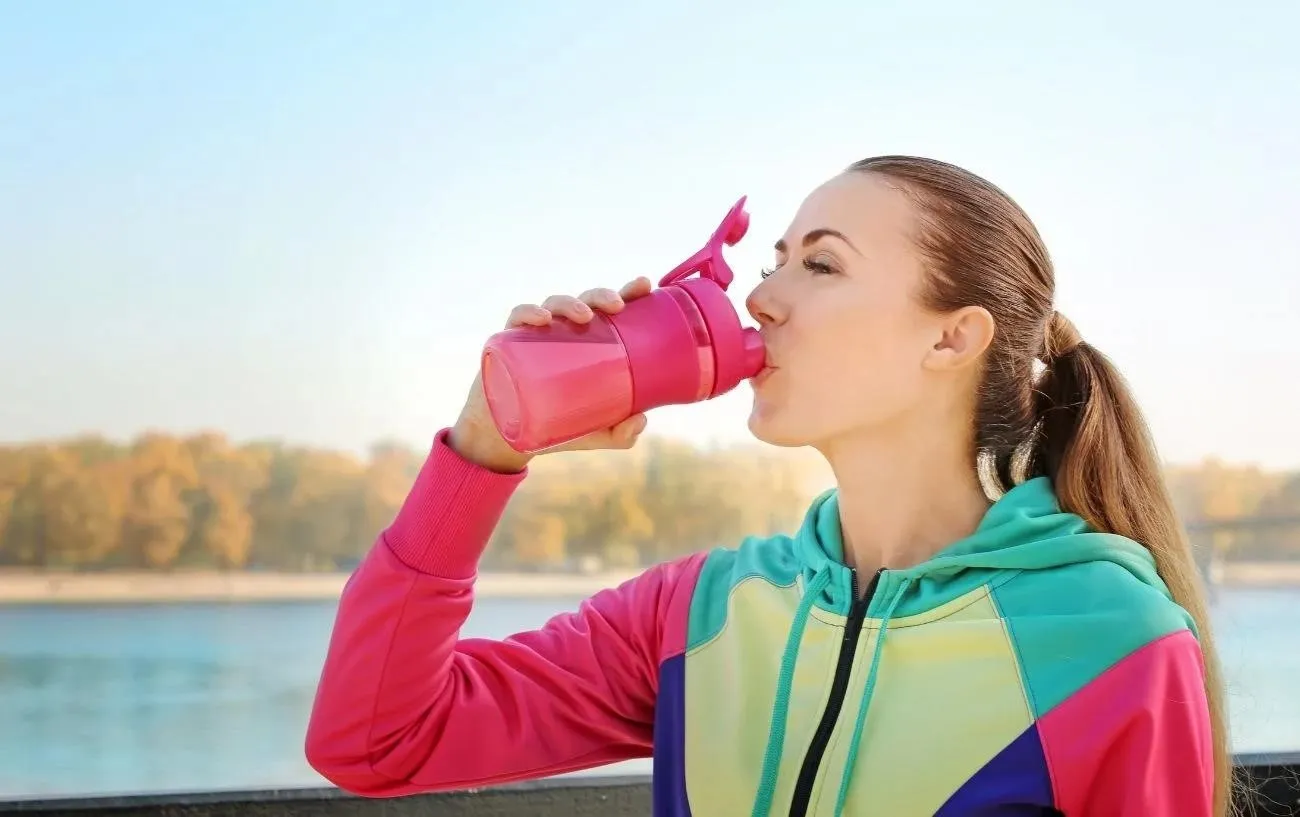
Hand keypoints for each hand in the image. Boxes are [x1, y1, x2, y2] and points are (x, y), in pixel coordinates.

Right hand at [450, 277, 654, 472]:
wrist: (506, 438)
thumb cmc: (555, 427)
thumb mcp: (594, 434)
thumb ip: (620, 433)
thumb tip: (641, 420)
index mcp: (590, 343)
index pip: (610, 311)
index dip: (627, 293)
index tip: (644, 285)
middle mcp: (565, 333)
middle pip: (585, 302)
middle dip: (601, 295)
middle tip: (616, 306)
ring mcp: (537, 335)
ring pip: (554, 305)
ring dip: (569, 303)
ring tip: (583, 317)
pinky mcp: (509, 342)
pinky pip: (517, 318)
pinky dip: (528, 312)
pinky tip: (541, 319)